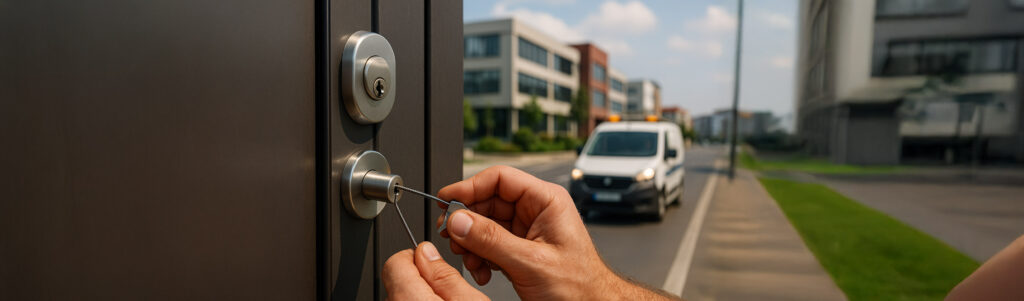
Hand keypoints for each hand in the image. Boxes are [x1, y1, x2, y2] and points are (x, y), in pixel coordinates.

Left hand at [382, 241, 488, 300]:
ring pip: (404, 296)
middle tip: (450, 288)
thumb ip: (445, 274)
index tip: (436, 262)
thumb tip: (427, 252)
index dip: (419, 256)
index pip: (396, 261)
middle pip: (400, 280)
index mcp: (408, 297)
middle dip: (423, 278)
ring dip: (422, 295)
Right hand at [437, 166, 673, 299]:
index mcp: (546, 200)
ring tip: (471, 262)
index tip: (445, 201)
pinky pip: (489, 242)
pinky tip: (482, 271)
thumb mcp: (530, 262)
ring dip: (471, 244)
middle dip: (466, 222)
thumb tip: (458, 220)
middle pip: (487, 201)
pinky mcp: (520, 247)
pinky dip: (479, 256)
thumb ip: (491, 240)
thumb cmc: (579, 285)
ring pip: (484, 223)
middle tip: (451, 238)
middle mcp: (535, 209)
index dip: (469, 187)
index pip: (500, 178)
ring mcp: (526, 228)